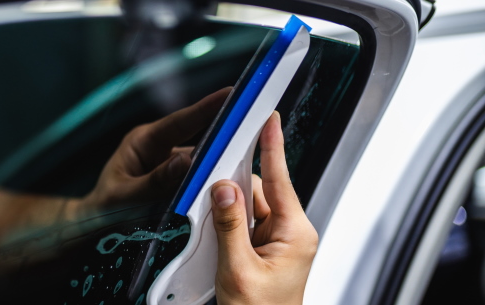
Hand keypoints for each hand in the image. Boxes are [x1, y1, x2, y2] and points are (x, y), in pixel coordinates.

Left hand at [77, 87, 231, 210]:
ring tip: (244, 164)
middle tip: (253, 125)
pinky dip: (210, 182)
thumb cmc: (104, 209)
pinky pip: (197, 177)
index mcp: (143, 141)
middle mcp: (159, 147)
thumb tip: (186, 161)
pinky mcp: (175, 179)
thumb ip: (155, 181)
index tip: (231, 94)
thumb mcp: (125, 197)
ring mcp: (168, 162)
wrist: (94, 225)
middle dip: (223, 132)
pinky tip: (227, 189)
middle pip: (197, 136)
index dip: (206, 108)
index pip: (180, 121)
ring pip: (200, 159)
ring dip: (218, 163)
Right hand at [210, 112, 317, 304]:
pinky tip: (218, 235)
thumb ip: (229, 225)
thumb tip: (223, 189)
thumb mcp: (237, 269)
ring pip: (249, 206)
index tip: (269, 119)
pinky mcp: (267, 248)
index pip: (282, 179)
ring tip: (215, 233)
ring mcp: (279, 241)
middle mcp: (291, 233)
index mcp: (295, 234)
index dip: (272, 146)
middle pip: (259, 191)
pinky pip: (246, 222)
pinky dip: (229, 223)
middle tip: (210, 188)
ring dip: (229, 211)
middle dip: (234, 190)